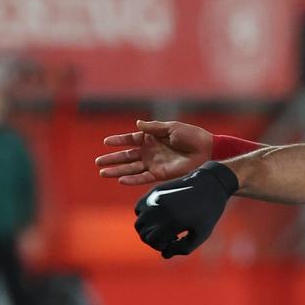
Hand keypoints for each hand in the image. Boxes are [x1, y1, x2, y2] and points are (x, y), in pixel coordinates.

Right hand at [96, 120, 213, 186]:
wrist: (206, 150)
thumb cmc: (191, 135)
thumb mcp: (171, 127)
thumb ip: (153, 127)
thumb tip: (137, 124)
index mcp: (151, 138)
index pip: (130, 139)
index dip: (118, 141)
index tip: (106, 142)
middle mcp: (150, 151)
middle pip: (127, 156)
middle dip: (112, 159)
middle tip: (98, 162)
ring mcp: (153, 163)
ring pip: (131, 168)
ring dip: (117, 171)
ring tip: (103, 173)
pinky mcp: (160, 174)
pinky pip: (143, 177)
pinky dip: (132, 179)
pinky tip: (121, 180)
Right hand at [133, 162, 238, 258]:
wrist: (211, 184)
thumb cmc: (208, 213)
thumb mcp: (200, 235)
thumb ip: (182, 249)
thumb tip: (164, 254)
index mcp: (172, 220)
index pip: (151, 239)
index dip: (160, 245)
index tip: (174, 242)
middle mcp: (160, 209)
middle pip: (142, 232)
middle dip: (153, 239)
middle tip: (170, 237)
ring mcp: (155, 199)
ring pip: (139, 221)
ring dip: (148, 228)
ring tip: (165, 227)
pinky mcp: (154, 191)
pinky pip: (139, 207)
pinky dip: (145, 216)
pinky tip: (160, 216)